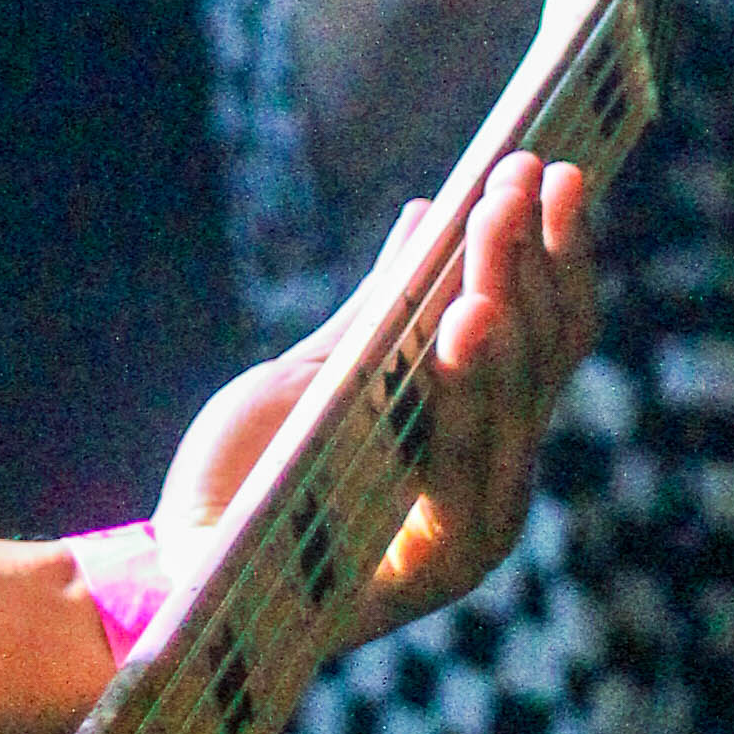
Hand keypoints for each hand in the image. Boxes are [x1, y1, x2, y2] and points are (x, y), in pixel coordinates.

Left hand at [152, 150, 596, 648]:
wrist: (176, 570)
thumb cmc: (247, 475)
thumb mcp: (317, 373)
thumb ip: (380, 311)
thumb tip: (430, 210)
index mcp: (479, 437)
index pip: (544, 334)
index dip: (556, 251)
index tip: (555, 162)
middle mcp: (494, 484)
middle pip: (538, 357)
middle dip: (529, 254)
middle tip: (522, 170)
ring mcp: (473, 532)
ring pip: (510, 400)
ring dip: (505, 299)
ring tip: (498, 223)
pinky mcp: (434, 571)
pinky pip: (464, 469)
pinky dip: (465, 392)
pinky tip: (463, 322)